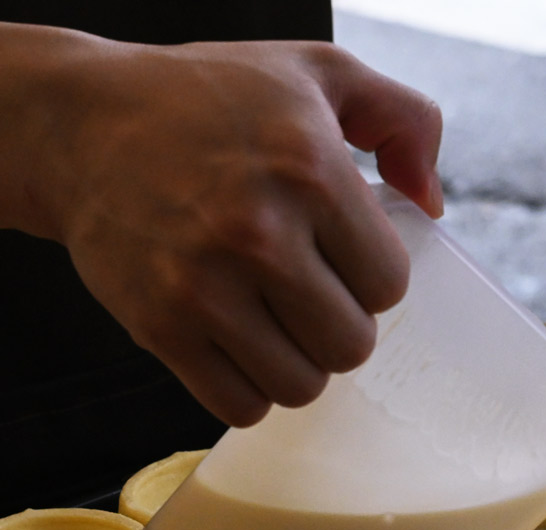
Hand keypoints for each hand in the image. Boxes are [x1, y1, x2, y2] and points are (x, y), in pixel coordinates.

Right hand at [31, 36, 442, 425]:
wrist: (79, 123)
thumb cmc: (211, 101)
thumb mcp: (320, 74)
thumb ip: (404, 121)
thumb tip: (432, 205)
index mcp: (311, 170)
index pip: (389, 284)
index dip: (370, 275)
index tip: (337, 251)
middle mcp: (259, 232)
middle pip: (351, 345)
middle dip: (337, 323)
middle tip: (306, 290)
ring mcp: (204, 285)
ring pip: (301, 386)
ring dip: (296, 362)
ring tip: (272, 317)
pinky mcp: (159, 325)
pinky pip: (240, 405)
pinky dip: (247, 388)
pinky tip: (237, 342)